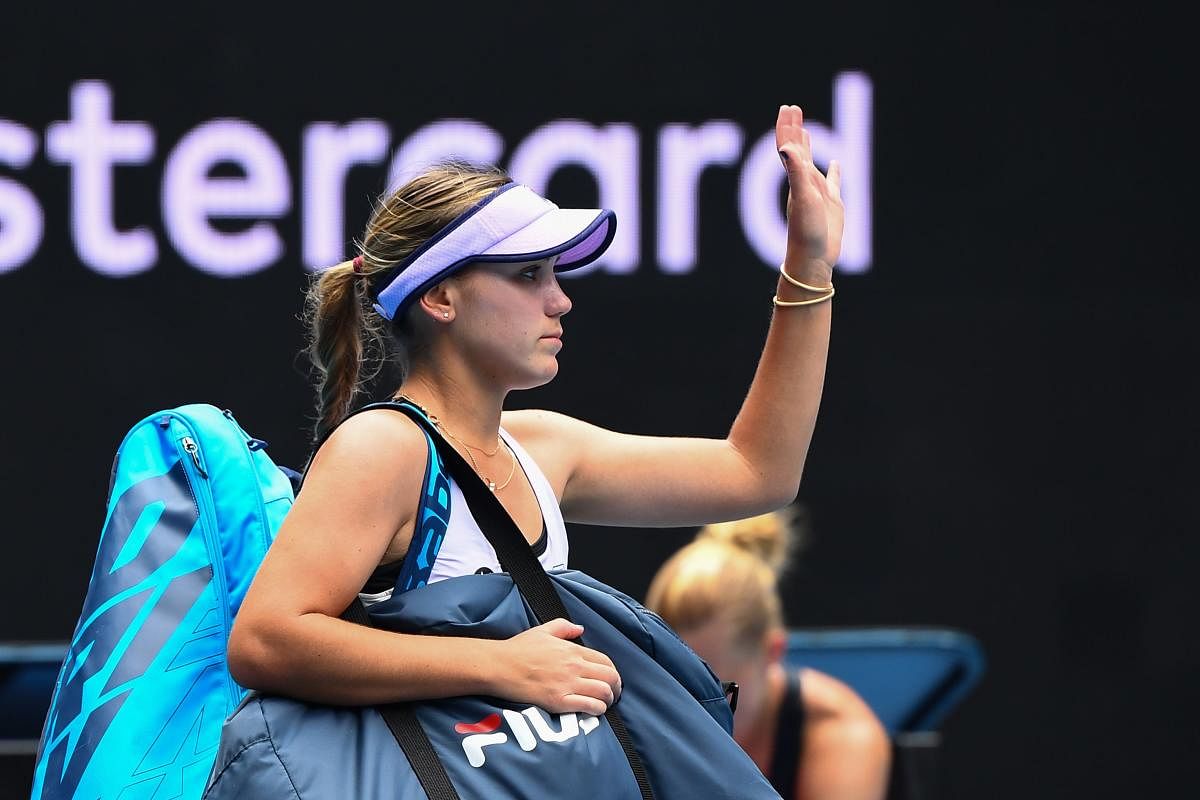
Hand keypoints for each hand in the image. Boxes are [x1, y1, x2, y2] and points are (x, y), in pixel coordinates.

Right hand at [493, 618, 621, 715]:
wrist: (499, 666)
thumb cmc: (518, 649)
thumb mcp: (543, 630)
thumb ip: (564, 627)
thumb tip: (580, 629)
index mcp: (572, 650)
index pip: (605, 661)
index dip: (613, 672)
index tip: (611, 680)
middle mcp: (574, 666)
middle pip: (610, 677)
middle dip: (616, 687)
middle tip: (613, 694)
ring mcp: (567, 684)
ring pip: (603, 692)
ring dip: (608, 700)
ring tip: (604, 704)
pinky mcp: (558, 701)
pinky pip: (589, 707)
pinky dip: (597, 710)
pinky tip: (594, 711)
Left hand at [776, 104, 843, 273]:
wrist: (813, 260)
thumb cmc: (807, 232)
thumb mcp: (802, 198)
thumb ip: (795, 171)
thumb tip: (785, 147)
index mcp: (797, 179)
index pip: (789, 146)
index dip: (787, 127)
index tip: (788, 108)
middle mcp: (804, 183)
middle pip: (797, 149)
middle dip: (795, 128)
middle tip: (792, 109)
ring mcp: (818, 194)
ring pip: (811, 163)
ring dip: (807, 146)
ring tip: (805, 130)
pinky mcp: (832, 205)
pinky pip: (833, 183)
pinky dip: (833, 171)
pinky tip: (836, 164)